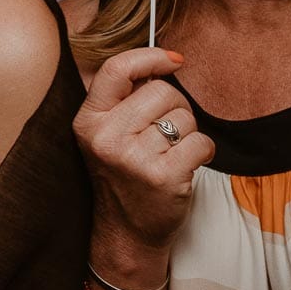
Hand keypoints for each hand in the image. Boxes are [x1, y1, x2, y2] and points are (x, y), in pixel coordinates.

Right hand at [73, 47, 213, 258]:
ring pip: (186, 117)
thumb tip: (164, 61)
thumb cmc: (123, 176)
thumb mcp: (107, 135)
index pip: (117, 69)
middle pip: (162, 91)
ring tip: (170, 154)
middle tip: (165, 133)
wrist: (126, 232)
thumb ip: (124, 100)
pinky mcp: (163, 176)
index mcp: (88, 121)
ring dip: (188, 133)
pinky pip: (202, 142)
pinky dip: (203, 152)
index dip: (150, 57)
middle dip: (176, 107)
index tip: (173, 60)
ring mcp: (133, 158)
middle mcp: (105, 137)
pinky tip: (186, 166)